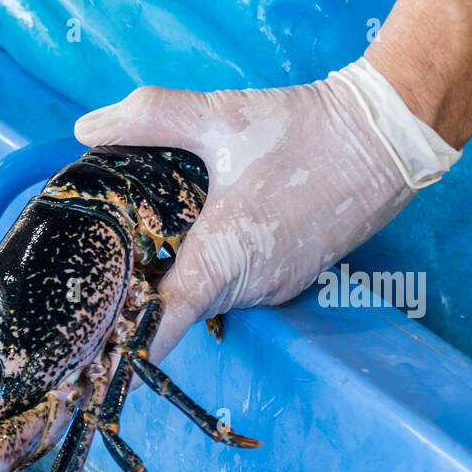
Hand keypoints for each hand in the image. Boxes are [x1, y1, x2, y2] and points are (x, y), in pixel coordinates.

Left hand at [74, 59, 460, 362]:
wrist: (386, 137)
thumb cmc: (302, 129)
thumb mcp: (218, 115)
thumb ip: (148, 118)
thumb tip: (85, 127)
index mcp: (220, 260)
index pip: (161, 328)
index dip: (123, 344)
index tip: (90, 356)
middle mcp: (245, 288)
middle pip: (174, 310)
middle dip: (141, 297)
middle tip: (102, 270)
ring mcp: (271, 289)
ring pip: (205, 297)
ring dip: (179, 278)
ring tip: (151, 241)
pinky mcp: (288, 281)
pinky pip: (235, 286)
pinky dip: (213, 269)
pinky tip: (203, 231)